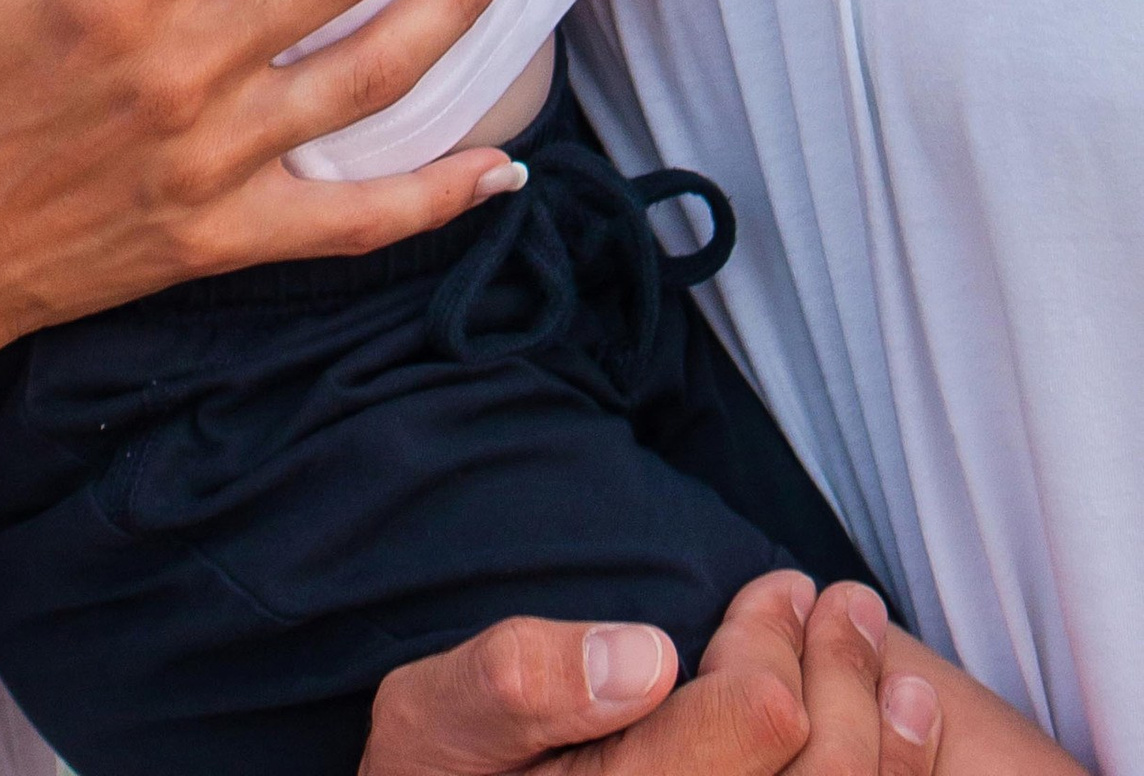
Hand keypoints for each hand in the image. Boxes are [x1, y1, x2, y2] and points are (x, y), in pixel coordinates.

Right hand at [361, 575, 939, 775]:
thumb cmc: (441, 771)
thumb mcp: (439, 711)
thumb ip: (522, 679)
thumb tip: (645, 654)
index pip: (753, 723)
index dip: (772, 643)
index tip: (775, 586)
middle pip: (821, 775)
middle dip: (843, 674)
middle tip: (842, 598)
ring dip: (888, 733)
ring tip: (882, 656)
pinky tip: (904, 722)